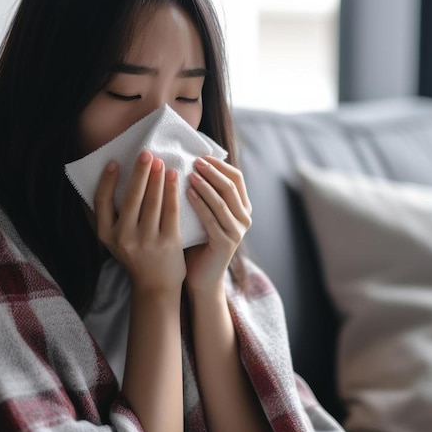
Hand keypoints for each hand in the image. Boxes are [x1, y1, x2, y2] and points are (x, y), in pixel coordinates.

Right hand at [94, 150, 185, 297]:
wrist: (156, 288)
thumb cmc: (136, 258)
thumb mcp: (116, 241)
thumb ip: (114, 217)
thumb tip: (115, 179)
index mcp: (107, 235)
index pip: (102, 202)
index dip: (107, 181)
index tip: (114, 163)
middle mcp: (124, 238)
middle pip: (131, 198)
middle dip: (139, 173)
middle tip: (146, 153)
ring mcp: (147, 241)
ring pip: (152, 201)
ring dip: (157, 178)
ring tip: (160, 161)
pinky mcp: (168, 243)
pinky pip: (170, 210)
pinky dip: (172, 191)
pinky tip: (174, 177)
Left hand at [184, 156, 251, 296]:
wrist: (201, 276)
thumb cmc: (199, 241)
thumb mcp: (206, 212)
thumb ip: (206, 192)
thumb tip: (192, 162)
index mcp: (243, 207)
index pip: (236, 178)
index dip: (219, 165)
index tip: (200, 155)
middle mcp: (245, 218)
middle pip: (230, 187)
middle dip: (212, 171)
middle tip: (195, 161)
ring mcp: (238, 232)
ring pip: (222, 201)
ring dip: (205, 185)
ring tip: (189, 174)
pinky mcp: (226, 243)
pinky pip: (212, 219)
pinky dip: (199, 204)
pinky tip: (186, 194)